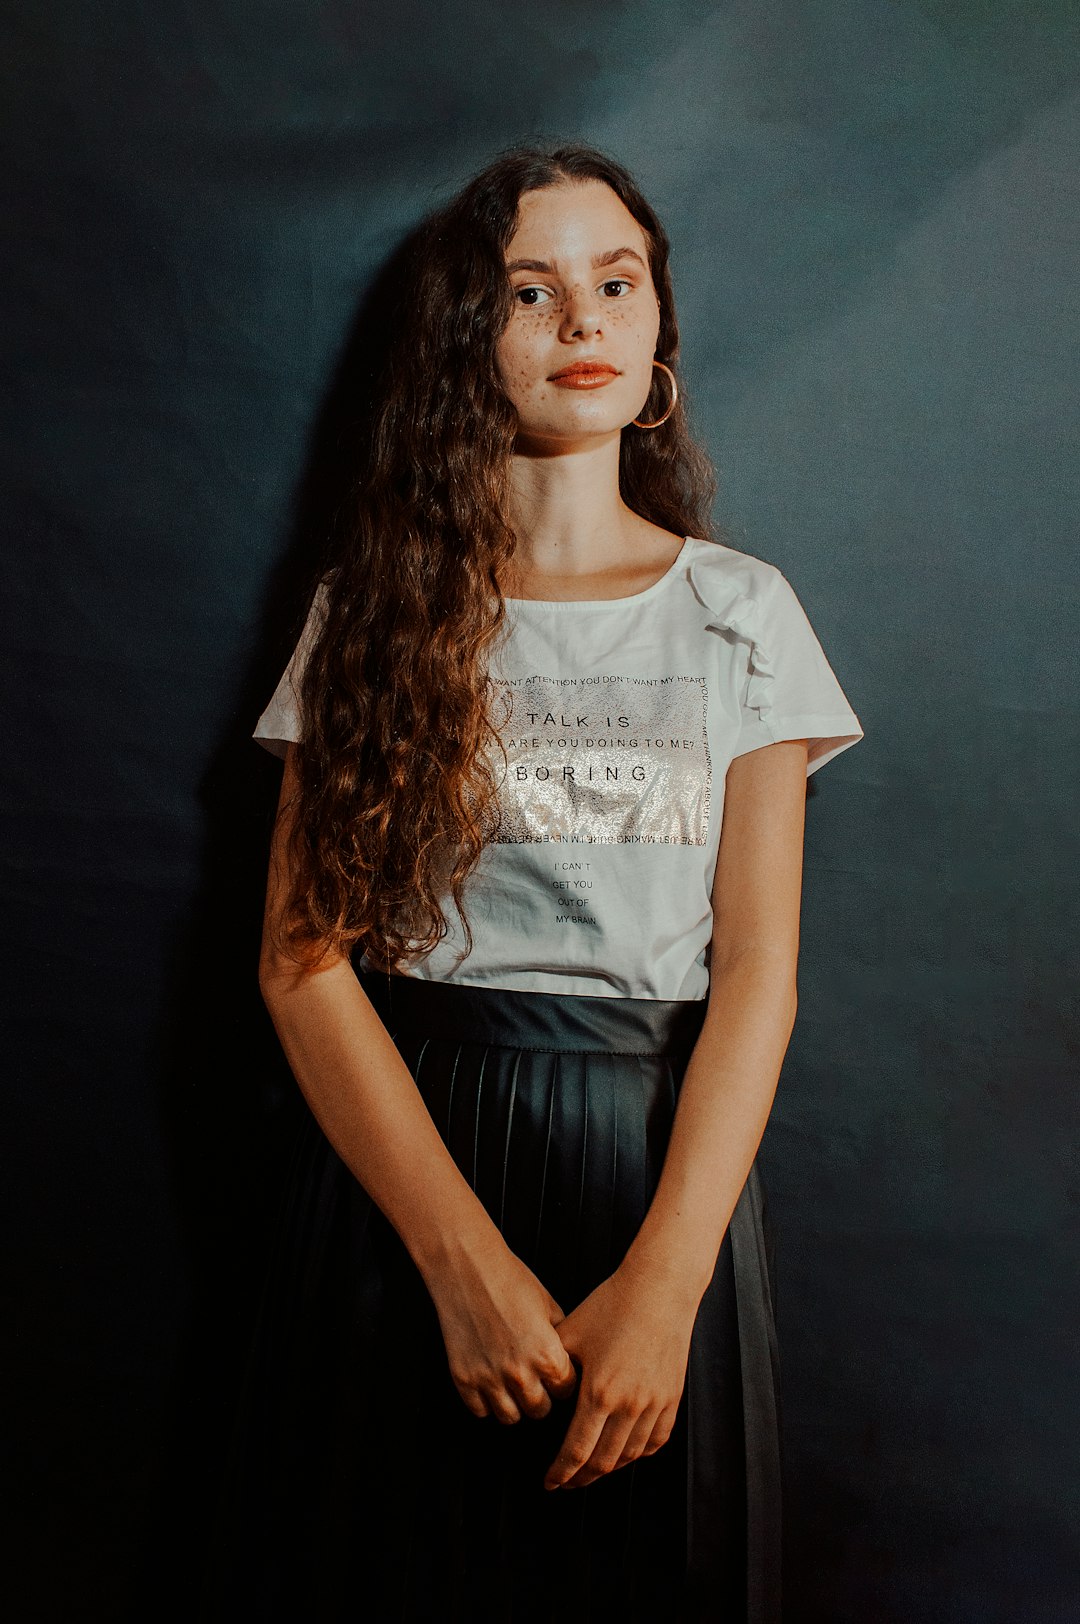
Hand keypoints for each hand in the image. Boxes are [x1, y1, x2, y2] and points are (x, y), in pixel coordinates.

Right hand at [427, 1233, 578, 1423]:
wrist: (468, 1267)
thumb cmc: (510, 1279)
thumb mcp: (549, 1305)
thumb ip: (561, 1339)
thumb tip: (569, 1361)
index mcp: (547, 1354)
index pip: (567, 1392)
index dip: (563, 1382)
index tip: (557, 1375)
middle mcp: (519, 1372)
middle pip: (540, 1411)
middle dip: (542, 1397)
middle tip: (536, 1382)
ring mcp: (489, 1378)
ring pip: (511, 1418)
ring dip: (515, 1404)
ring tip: (514, 1386)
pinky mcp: (463, 1378)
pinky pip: (480, 1410)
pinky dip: (487, 1401)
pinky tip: (491, 1382)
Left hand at [543, 1266, 696, 1489]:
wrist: (659, 1288)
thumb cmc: (612, 1305)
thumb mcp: (572, 1333)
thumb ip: (555, 1368)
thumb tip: (539, 1389)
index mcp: (599, 1392)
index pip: (576, 1451)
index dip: (561, 1473)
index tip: (550, 1482)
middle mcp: (629, 1405)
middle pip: (603, 1461)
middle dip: (580, 1478)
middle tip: (566, 1481)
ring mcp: (654, 1404)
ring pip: (630, 1456)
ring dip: (608, 1469)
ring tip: (591, 1469)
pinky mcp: (672, 1397)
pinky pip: (656, 1441)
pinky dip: (638, 1453)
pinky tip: (625, 1451)